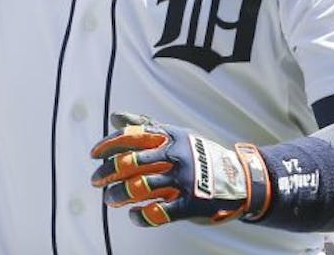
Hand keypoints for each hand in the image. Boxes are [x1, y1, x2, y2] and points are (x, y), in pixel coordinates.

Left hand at [90, 111, 271, 227]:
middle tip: (95, 181)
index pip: (130, 137)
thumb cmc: (200, 155)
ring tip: (109, 199)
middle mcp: (174, 156)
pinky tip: (134, 215)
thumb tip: (115, 116)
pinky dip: (141, 217)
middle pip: (129, 163)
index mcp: (169, 136)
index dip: (108, 145)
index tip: (93, 155)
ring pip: (138, 188)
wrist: (240, 179)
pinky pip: (158, 213)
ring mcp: (182, 180)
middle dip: (107, 173)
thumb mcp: (176, 134)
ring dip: (118, 195)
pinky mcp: (190, 204)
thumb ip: (145, 126)